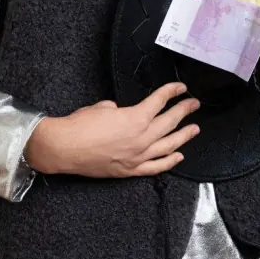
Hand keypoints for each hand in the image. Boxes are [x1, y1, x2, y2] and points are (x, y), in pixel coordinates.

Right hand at [24, 82, 200, 177]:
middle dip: (184, 111)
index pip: (160, 101)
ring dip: (184, 136)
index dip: (172, 91)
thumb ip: (117, 109)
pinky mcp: (130, 170)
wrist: (65, 148)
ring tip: (194, 129)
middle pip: (170, 122)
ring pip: (169, 145)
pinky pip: (156, 167)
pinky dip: (170, 161)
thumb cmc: (80, 125)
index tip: (181, 88)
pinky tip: (178, 156)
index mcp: (136, 118)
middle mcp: (142, 138)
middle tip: (193, 105)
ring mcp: (138, 156)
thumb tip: (120, 112)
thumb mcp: (102, 107)